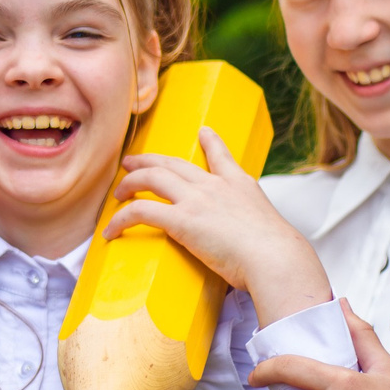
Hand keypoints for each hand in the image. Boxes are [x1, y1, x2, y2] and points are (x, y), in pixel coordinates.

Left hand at [100, 126, 332, 323]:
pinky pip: (140, 211)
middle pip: (172, 163)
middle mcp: (214, 185)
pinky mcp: (181, 220)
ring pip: (151, 178)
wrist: (276, 258)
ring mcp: (196, 200)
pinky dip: (121, 219)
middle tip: (131, 162)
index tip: (203, 132)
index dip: (210, 142)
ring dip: (130, 183)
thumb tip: (268, 248)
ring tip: (117, 193)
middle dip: (148, 160)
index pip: (221, 156)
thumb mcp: (272, 229)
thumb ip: (260, 230)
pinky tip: (111, 230)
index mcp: (239, 184)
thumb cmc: (277, 255)